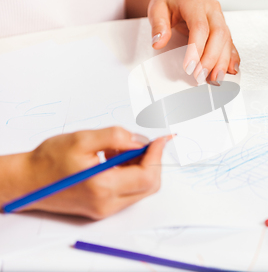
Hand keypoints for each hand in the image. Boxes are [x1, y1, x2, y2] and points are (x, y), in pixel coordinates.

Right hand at [13, 127, 171, 219]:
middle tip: (140, 142)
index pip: (147, 175)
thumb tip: (140, 141)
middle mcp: (106, 203)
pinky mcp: (102, 208)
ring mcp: (105, 208)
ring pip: (140, 188)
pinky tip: (114, 158)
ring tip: (118, 148)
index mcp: (102, 187)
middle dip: (151, 161)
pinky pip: (127, 191)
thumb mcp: (82, 139)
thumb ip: (116, 137)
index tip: (163, 139)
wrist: (27, 181)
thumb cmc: (49, 160)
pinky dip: (129, 173)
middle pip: (149, 185)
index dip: (158, 155)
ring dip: (139, 166)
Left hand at [148, 0, 239, 84]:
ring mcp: (219, 17)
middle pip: (218, 35)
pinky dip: (230, 57)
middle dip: (211, 59)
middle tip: (201, 77)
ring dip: (222, 62)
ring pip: (226, 40)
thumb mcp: (156, 8)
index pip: (200, 27)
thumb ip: (158, 25)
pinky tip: (230, 70)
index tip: (189, 67)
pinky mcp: (222, 26)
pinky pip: (230, 42)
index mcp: (194, 2)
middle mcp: (211, 9)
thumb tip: (158, 43)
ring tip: (214, 79)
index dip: (196, 49)